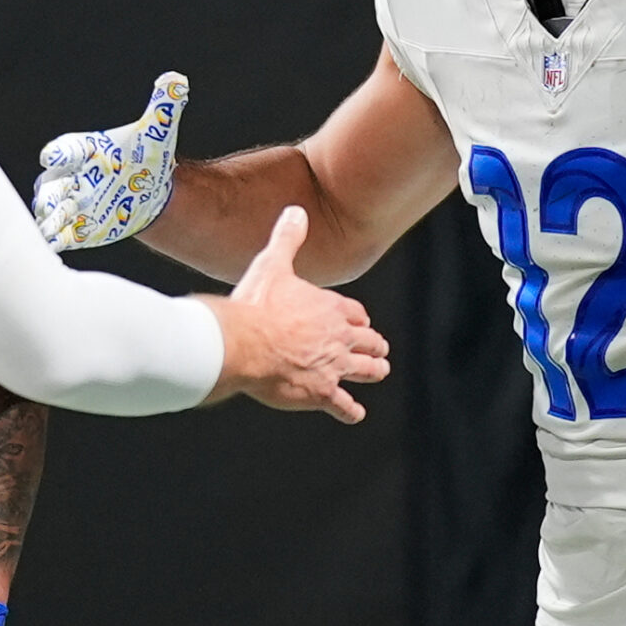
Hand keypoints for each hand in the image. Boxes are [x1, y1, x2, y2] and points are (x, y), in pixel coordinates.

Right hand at [33, 73, 187, 251]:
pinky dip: (55, 239)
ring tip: (52, 225)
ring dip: (50, 219)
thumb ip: (163, 107)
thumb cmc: (144, 157)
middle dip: (49, 194)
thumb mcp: (155, 132)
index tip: (51, 156)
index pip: (68, 149)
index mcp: (85, 150)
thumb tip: (177, 81)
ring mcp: (70, 203)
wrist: (147, 191)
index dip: (59, 153)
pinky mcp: (75, 227)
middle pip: (51, 184)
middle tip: (48, 203)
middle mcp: (70, 176)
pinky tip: (55, 244)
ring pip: (50, 210)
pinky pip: (59, 235)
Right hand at [201, 207, 389, 422]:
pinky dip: (350, 410)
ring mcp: (333, 366)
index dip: (359, 319)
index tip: (362, 322)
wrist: (245, 343)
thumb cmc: (256, 305)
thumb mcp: (273, 264)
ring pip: (364, 370)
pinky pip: (343, 405)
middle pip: (367, 341)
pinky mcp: (321, 392)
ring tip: (379, 372)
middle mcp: (338, 337)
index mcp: (329, 308)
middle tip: (380, 349)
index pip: (355, 314)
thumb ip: (287, 239)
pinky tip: (354, 414)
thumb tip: (296, 211)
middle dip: (374, 345)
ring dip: (373, 371)